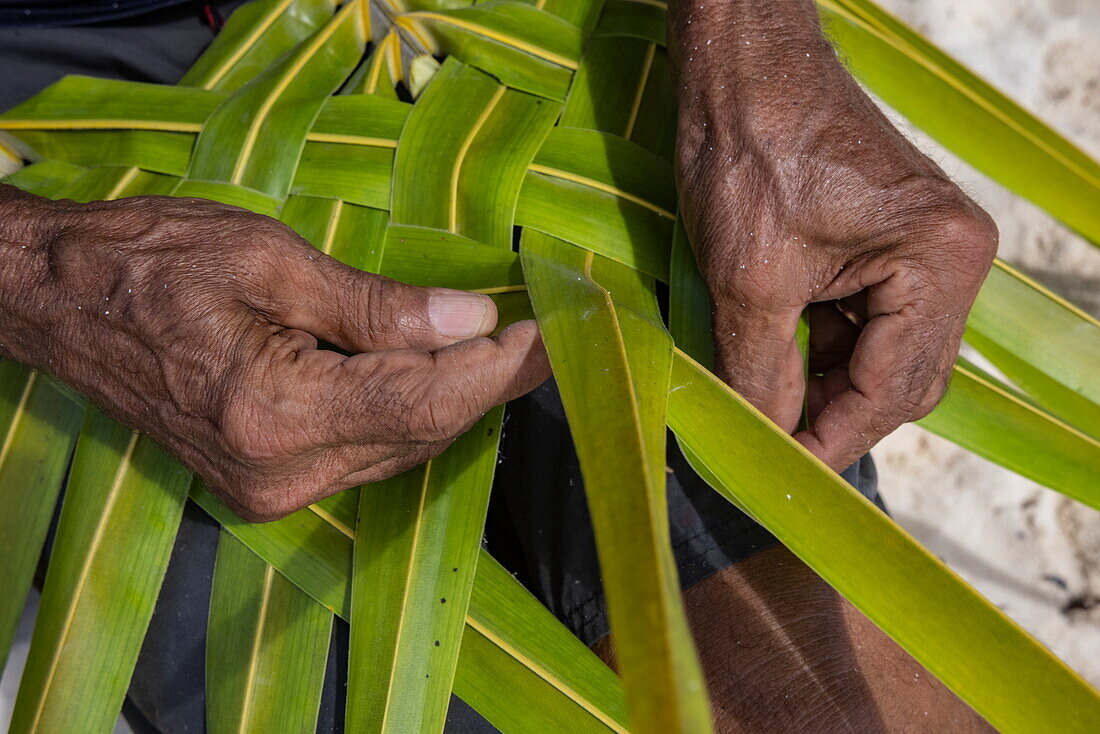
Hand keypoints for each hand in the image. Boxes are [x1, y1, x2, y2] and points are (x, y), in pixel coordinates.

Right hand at [0, 190, 549, 520]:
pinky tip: (438, 374)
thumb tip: (470, 319)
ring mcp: (271, 489)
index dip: (496, 369)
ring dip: (456, 400)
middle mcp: (279, 473)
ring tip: (504, 348)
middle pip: (422, 433)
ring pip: (400, 449)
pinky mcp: (266, 485)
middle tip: (542, 335)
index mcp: (275, 413)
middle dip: (489, 383)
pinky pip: (366, 453)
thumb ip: (378, 306)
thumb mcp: (272, 259)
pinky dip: (410, 414)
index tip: (547, 331)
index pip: (424, 401)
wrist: (64, 303)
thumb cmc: (153, 262)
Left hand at [670, 0, 996, 469]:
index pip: (893, 389)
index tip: (782, 473)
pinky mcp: (887, 241)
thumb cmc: (750, 150)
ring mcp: (921, 248)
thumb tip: (766, 441)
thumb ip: (761, 373)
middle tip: (769, 443)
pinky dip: (817, 345)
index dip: (832, 440)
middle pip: (898, 377)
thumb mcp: (750, 280)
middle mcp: (948, 258)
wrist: (740, 67)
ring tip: (760, 396)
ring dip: (820, 382)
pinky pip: (863, 318)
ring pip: (878, 353)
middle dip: (831, 414)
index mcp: (938, 262)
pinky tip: (773, 354)